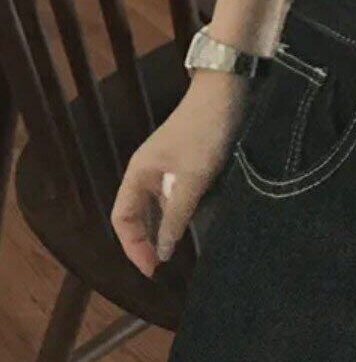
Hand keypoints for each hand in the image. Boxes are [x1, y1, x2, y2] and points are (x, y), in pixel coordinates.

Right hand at [110, 71, 251, 276]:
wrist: (226, 91)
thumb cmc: (204, 133)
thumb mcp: (191, 180)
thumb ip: (175, 217)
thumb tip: (162, 252)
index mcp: (139, 173)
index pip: (123, 218)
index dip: (132, 246)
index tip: (151, 269)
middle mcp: (148, 171)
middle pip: (138, 214)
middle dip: (146, 241)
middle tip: (163, 268)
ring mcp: (167, 166)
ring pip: (159, 206)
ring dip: (165, 228)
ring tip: (178, 253)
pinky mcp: (187, 161)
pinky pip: (176, 195)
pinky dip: (180, 212)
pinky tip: (195, 224)